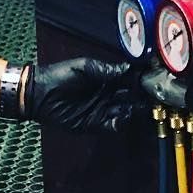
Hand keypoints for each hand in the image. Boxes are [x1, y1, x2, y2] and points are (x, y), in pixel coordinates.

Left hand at [21, 57, 144, 133]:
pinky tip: (122, 117)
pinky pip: (112, 126)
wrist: (39, 93)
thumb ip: (107, 70)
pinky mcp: (95, 124)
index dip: (142, 79)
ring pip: (126, 111)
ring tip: (141, 107)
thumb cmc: (59, 76)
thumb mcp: (84, 67)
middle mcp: (108, 94)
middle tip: (154, 95)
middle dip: (143, 96)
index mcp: (107, 78)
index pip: (130, 79)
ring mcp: (102, 110)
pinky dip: (120, 123)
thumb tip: (129, 69)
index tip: (153, 77)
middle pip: (132, 97)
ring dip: (135, 110)